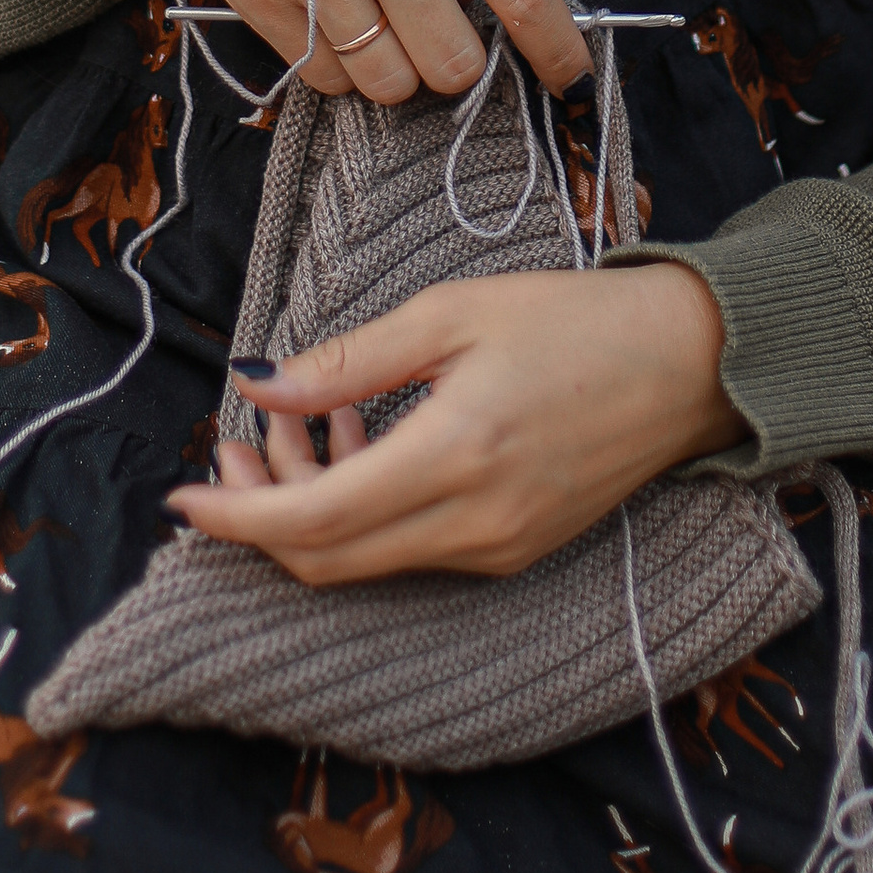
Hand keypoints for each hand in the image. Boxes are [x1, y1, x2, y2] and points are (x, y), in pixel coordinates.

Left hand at [168, 264, 745, 580]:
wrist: (690, 364)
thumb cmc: (575, 320)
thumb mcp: (453, 313)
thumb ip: (348, 360)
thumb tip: (256, 384)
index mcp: (455, 457)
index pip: (313, 522)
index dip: (235, 516)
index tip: (182, 495)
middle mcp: (473, 524)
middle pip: (326, 559)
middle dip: (259, 513)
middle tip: (229, 445)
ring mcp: (496, 548)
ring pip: (365, 558)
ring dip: (310, 507)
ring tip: (298, 424)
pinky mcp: (512, 549)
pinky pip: (410, 550)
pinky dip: (364, 509)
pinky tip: (362, 438)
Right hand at [184, 0, 590, 101]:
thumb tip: (482, 5)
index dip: (556, 47)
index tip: (572, 77)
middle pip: (453, 59)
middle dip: (459, 62)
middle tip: (443, 37)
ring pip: (389, 82)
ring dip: (398, 70)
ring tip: (383, 28)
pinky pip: (324, 77)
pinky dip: (340, 67)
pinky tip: (335, 23)